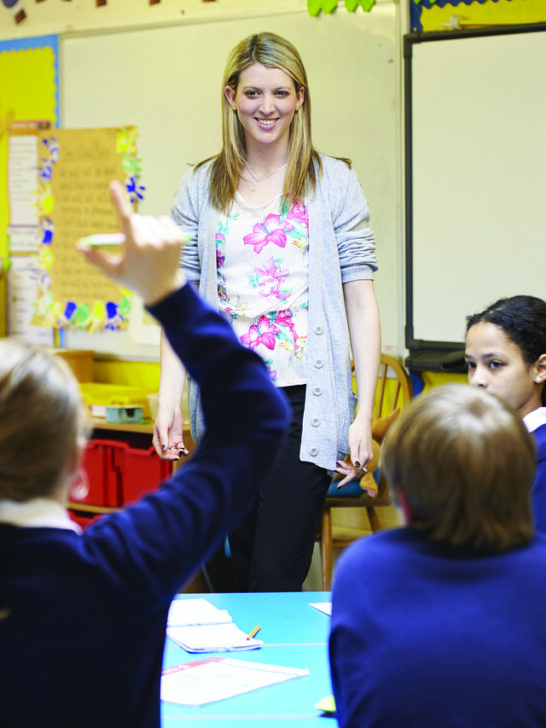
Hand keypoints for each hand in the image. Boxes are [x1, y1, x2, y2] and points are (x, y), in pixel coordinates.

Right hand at [77, 180, 185, 304]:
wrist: (165, 290)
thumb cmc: (135, 280)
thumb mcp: (114, 272)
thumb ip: (96, 258)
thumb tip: (78, 246)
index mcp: (135, 249)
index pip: (125, 220)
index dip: (118, 201)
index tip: (113, 185)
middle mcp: (152, 243)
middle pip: (136, 219)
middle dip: (133, 228)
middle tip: (137, 246)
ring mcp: (167, 240)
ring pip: (150, 219)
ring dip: (147, 228)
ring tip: (149, 247)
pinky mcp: (178, 238)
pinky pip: (164, 220)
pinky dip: (160, 227)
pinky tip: (160, 242)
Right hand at [152, 405, 187, 459]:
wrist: (171, 408)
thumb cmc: (164, 416)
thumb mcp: (162, 426)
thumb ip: (163, 438)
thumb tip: (164, 449)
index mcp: (157, 442)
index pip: (161, 454)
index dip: (168, 457)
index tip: (175, 456)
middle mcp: (164, 444)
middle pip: (169, 455)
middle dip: (174, 456)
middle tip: (180, 453)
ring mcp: (171, 442)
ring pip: (175, 452)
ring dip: (179, 454)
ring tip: (184, 452)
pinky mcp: (178, 439)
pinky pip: (181, 448)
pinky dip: (183, 450)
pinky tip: (186, 452)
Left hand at [334, 418, 373, 488]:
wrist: (363, 422)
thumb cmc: (357, 431)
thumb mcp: (353, 443)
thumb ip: (355, 455)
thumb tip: (356, 466)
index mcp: (365, 457)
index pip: (356, 473)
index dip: (346, 479)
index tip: (339, 486)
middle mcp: (368, 459)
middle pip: (356, 472)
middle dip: (345, 473)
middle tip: (334, 470)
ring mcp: (367, 456)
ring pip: (356, 468)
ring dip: (346, 468)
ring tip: (337, 464)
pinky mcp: (365, 454)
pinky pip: (357, 463)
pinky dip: (349, 464)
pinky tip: (341, 462)